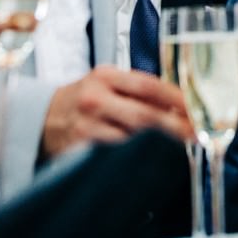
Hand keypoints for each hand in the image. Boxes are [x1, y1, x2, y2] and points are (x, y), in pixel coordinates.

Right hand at [41, 65, 192, 158]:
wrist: (41, 118)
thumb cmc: (83, 98)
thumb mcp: (105, 82)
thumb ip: (136, 89)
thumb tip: (180, 104)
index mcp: (105, 76)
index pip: (149, 86)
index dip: (176, 99)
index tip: (196, 109)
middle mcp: (95, 99)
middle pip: (144, 115)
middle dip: (176, 127)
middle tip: (196, 134)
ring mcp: (87, 126)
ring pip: (132, 139)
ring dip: (159, 146)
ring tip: (180, 149)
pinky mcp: (80, 150)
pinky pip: (115, 157)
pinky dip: (136, 159)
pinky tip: (151, 161)